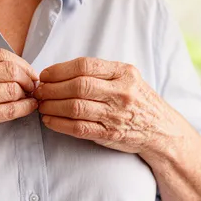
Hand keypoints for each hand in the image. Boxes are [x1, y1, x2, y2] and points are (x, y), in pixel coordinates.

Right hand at [0, 49, 38, 148]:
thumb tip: (0, 65)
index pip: (0, 54)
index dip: (20, 62)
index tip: (27, 69)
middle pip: (11, 70)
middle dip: (28, 76)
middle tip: (34, 83)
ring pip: (14, 89)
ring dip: (28, 92)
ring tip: (31, 95)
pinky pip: (10, 110)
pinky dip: (25, 107)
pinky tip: (30, 106)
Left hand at [33, 57, 190, 156]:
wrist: (161, 129)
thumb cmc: (139, 101)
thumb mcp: (128, 78)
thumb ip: (102, 73)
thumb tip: (61, 72)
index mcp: (124, 73)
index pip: (85, 66)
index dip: (59, 70)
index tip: (45, 75)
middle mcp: (122, 92)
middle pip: (78, 86)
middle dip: (52, 88)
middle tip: (39, 90)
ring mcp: (116, 114)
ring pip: (75, 107)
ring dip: (52, 106)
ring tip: (41, 105)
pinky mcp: (110, 134)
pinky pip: (79, 128)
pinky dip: (59, 124)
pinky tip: (49, 120)